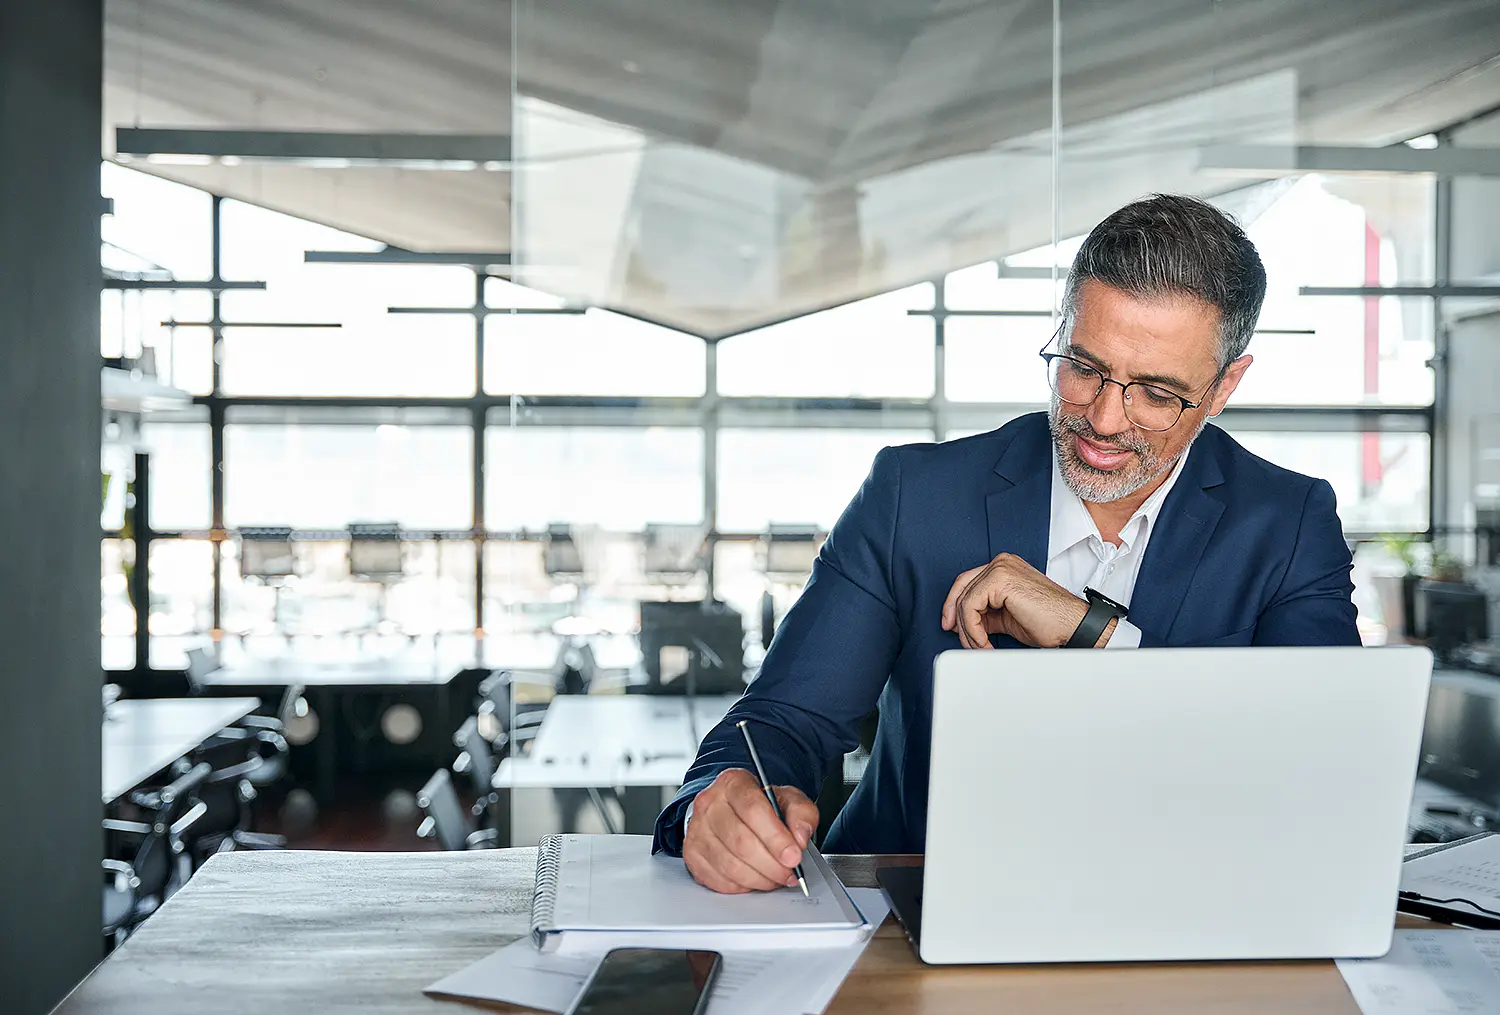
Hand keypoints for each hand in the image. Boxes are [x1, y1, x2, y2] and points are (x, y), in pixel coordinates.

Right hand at [682, 768, 818, 893]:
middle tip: (789, 872)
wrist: (732, 811)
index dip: (776, 838)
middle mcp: (709, 803)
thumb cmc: (760, 806)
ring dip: (759, 878)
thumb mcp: (788, 800)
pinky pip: (718, 879)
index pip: (753, 810)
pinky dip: (742, 886)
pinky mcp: (691, 854)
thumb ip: (802, 814)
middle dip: (771, 864)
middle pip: (741, 841)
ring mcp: (696, 829)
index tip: (794, 856)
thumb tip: (800, 837)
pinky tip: (754, 878)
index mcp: (733, 783)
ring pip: (730, 865)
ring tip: (775, 877)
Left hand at [941, 553, 1110, 648]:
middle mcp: (1002, 563)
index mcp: (1004, 567)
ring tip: (978, 646)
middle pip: (962, 587)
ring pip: (965, 599)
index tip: (953, 626)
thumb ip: (986, 614)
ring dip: (968, 629)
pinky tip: (983, 642)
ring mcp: (1001, 568)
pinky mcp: (1000, 579)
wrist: (1072, 626)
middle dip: (955, 617)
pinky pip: (971, 606)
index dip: (955, 606)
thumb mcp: (1006, 617)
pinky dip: (973, 629)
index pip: (967, 582)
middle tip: (959, 638)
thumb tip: (964, 624)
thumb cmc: (1049, 622)